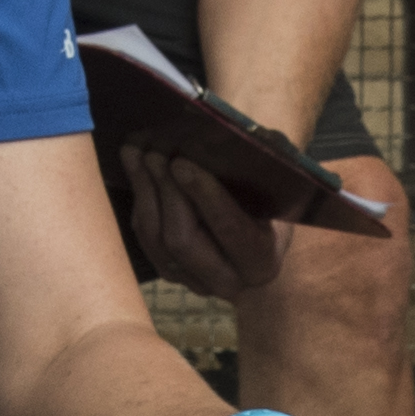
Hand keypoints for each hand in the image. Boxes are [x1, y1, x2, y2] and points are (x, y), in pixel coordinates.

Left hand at [111, 140, 289, 301]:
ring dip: (146, 192)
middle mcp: (228, 281)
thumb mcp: (279, 187)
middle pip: (183, 240)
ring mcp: (194, 281)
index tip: (182, 163)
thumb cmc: (274, 203)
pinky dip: (140, 200)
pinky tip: (136, 167)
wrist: (264, 239)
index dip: (204, 195)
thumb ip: (264, 165)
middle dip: (166, 193)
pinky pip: (146, 238)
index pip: (230, 229)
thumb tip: (233, 134)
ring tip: (138, 153)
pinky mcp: (171, 272)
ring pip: (157, 240)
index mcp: (262, 262)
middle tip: (156, 153)